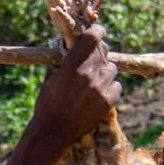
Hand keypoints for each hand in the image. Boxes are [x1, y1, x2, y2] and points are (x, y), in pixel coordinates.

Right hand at [29, 27, 120, 147]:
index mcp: (71, 65)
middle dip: (99, 53)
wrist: (52, 132)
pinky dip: (109, 89)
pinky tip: (98, 96)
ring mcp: (100, 87)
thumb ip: (61, 62)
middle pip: (104, 50)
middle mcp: (88, 73)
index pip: (92, 37)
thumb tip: (67, 46)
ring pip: (112, 68)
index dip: (97, 31)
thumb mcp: (49, 79)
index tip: (98, 32)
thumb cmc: (47, 105)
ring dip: (105, 73)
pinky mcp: (108, 100)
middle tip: (93, 61)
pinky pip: (116, 86)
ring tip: (93, 84)